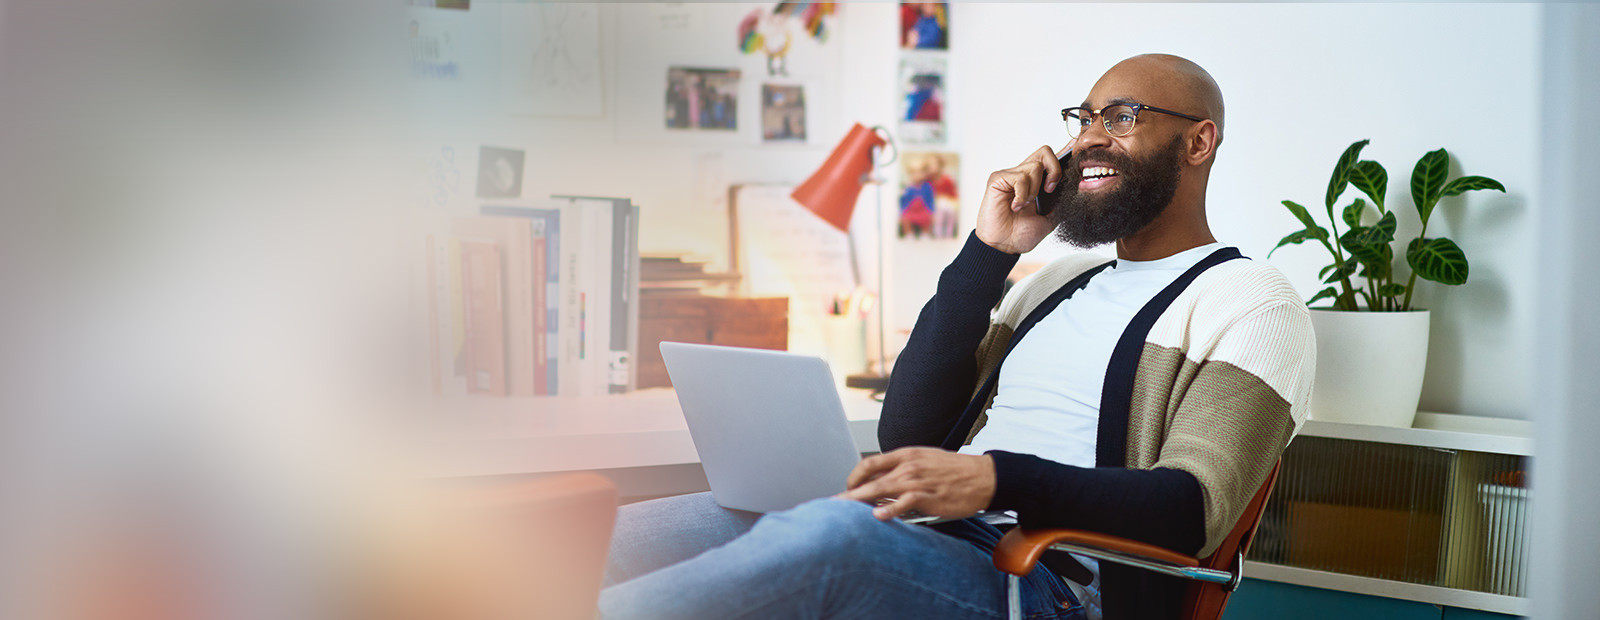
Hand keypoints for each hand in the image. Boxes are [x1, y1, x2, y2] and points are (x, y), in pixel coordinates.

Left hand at [837, 447, 995, 520]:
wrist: (984, 476)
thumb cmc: (956, 471)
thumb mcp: (926, 461)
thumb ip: (903, 469)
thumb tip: (882, 483)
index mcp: (906, 455)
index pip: (870, 463)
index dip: (854, 476)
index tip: (847, 488)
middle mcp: (908, 465)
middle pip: (870, 478)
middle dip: (849, 492)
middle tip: (834, 504)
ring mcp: (917, 481)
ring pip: (881, 489)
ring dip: (860, 500)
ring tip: (844, 510)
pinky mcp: (928, 496)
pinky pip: (904, 502)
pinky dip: (890, 509)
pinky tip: (878, 516)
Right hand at [975, 143, 1070, 254]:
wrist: (1005, 246)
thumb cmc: (1022, 233)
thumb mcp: (1050, 218)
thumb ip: (1060, 201)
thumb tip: (1076, 187)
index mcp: (1037, 182)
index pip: (1051, 158)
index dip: (1065, 151)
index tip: (1076, 150)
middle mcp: (1024, 174)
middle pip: (1045, 152)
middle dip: (1054, 169)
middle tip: (1049, 190)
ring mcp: (1010, 175)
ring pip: (1034, 166)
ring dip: (1034, 190)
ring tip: (1025, 205)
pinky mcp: (998, 179)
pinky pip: (1019, 177)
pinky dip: (1022, 194)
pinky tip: (1015, 206)